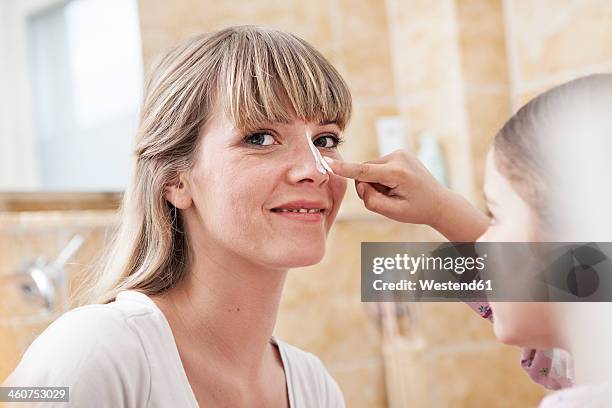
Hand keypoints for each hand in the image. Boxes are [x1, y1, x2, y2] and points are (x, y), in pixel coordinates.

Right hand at [324, 150, 488, 240]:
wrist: (439, 202)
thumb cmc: (417, 210)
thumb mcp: (392, 213)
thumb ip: (370, 200)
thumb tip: (360, 183)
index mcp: (398, 174)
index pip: (363, 170)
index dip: (343, 168)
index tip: (326, 161)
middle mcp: (398, 158)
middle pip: (364, 171)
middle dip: (369, 186)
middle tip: (388, 198)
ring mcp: (399, 153)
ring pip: (370, 169)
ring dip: (376, 182)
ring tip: (396, 192)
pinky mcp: (398, 153)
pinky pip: (377, 166)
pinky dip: (382, 177)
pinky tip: (398, 185)